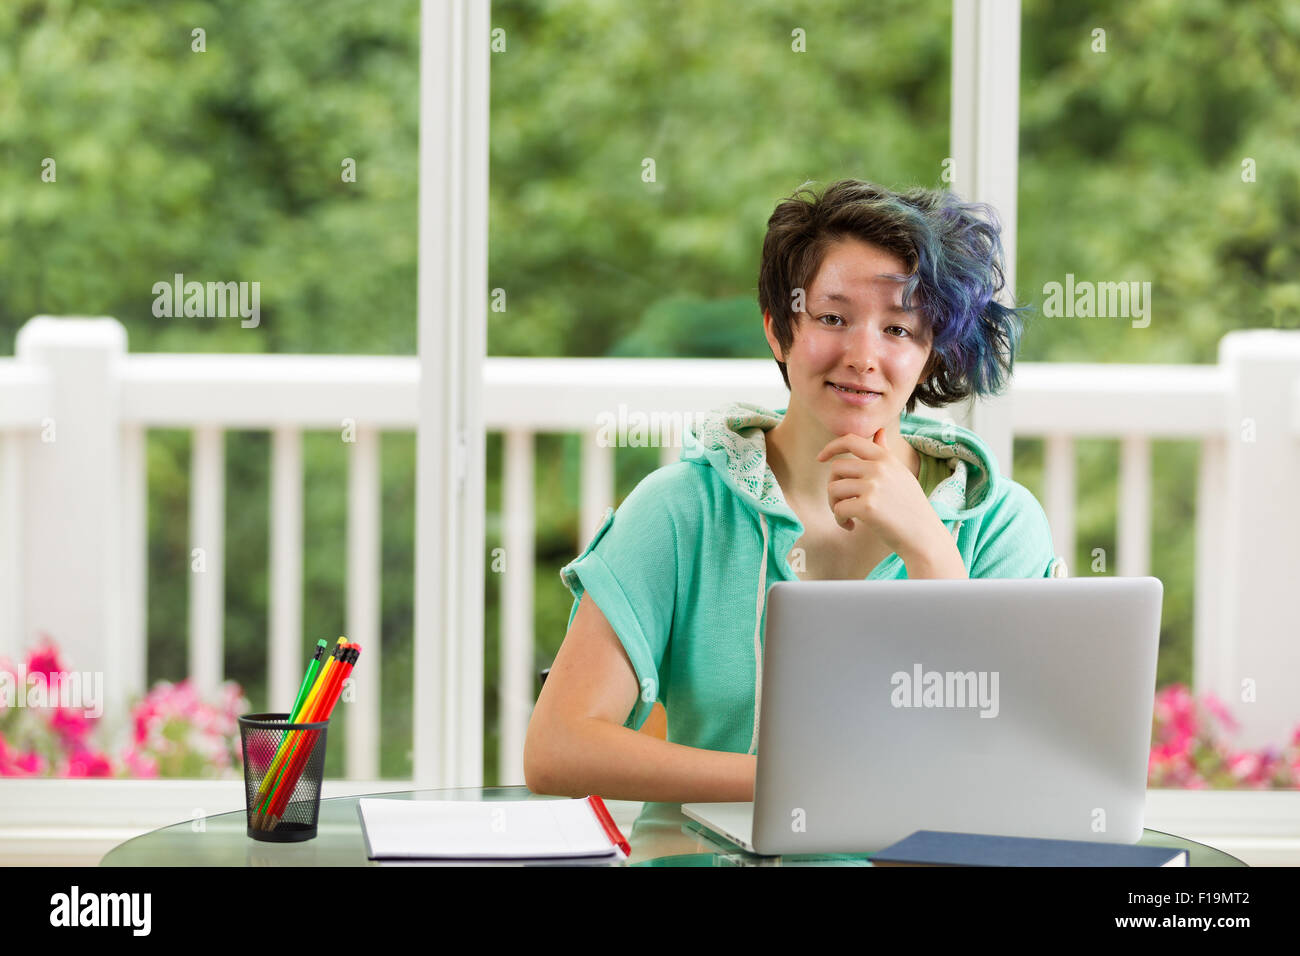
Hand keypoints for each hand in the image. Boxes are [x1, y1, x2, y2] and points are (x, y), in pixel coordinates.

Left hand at [815, 428, 940, 557]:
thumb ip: (885, 453)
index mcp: (885, 458)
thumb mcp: (900, 474)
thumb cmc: (910, 507)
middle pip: (836, 468)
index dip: (831, 447)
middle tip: (842, 502)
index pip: (851, 440)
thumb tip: (878, 432)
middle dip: (833, 486)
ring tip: (847, 516)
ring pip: (833, 488)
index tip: (820, 458)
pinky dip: (840, 520)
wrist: (923, 535)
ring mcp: (873, 486)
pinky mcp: (868, 507)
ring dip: (834, 505)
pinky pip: (838, 509)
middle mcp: (879, 468)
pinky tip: (851, 526)